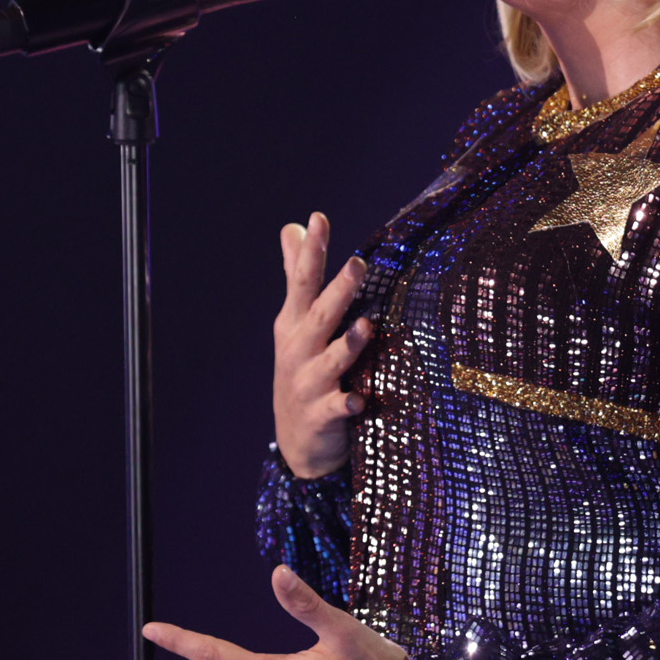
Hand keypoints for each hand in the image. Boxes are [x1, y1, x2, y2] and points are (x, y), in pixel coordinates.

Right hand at [273, 212, 372, 479]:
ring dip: (347, 345)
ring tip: (367, 325)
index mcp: (294, 323)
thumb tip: (292, 226)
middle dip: (337, 290)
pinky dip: (346, 404)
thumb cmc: (301, 369)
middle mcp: (299, 350)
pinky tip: (359, 400)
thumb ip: (295, 274)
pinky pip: (335, 409)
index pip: (302, 281)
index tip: (319, 217)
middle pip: (319, 315)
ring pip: (329, 361)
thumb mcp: (294, 322)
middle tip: (358, 263)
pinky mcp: (321, 416)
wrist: (297, 441)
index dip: (310, 250)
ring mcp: (308, 384)